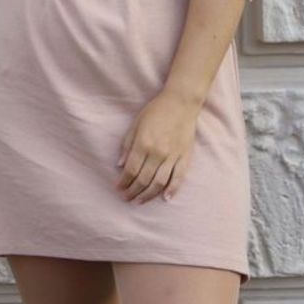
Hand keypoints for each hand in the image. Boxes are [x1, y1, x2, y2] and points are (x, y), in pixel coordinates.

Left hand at [116, 90, 199, 204]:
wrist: (181, 102)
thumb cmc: (156, 110)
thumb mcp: (136, 123)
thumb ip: (127, 145)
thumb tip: (120, 165)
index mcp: (143, 143)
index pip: (130, 170)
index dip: (123, 182)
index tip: (118, 188)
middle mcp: (157, 153)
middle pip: (143, 180)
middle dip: (132, 192)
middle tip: (126, 198)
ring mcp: (172, 156)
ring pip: (159, 183)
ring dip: (147, 195)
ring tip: (139, 201)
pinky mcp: (185, 157)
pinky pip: (178, 178)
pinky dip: (172, 190)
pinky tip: (165, 198)